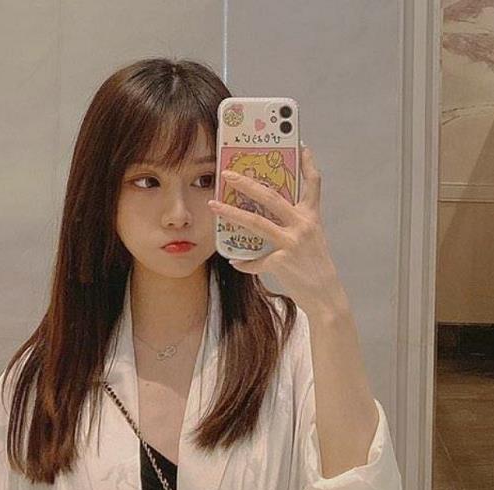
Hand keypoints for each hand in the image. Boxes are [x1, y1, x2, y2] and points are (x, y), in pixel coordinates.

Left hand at [207, 145, 348, 319]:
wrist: (325, 295)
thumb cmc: (313, 267)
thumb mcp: (309, 241)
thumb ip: (290, 227)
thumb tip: (264, 220)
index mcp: (311, 217)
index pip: (313, 184)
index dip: (307, 164)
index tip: (300, 145)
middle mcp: (303, 225)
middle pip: (271, 196)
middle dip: (247, 183)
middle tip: (228, 173)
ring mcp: (292, 242)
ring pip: (256, 222)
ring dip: (231, 213)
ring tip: (213, 205)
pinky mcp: (282, 261)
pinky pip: (255, 260)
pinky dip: (244, 262)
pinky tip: (235, 262)